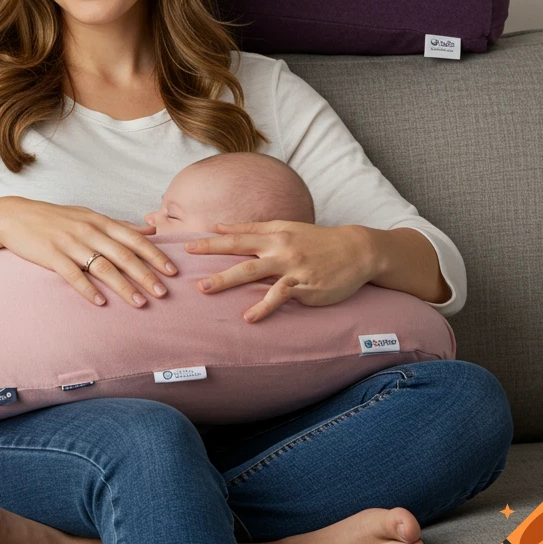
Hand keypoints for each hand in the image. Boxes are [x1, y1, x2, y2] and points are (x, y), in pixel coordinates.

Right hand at [0, 196, 178, 307]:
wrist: (13, 216)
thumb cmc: (53, 218)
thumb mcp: (87, 214)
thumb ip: (118, 224)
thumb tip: (149, 229)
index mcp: (98, 220)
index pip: (133, 238)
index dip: (154, 254)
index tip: (171, 271)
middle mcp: (87, 230)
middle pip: (123, 254)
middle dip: (145, 274)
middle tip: (163, 293)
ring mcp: (69, 243)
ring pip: (103, 266)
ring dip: (123, 286)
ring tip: (139, 302)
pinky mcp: (52, 255)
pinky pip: (73, 275)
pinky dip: (88, 289)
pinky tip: (100, 302)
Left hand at [187, 221, 375, 322]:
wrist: (357, 250)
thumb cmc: (317, 240)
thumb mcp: (285, 227)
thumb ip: (252, 227)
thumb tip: (220, 226)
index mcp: (273, 234)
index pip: (236, 235)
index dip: (211, 240)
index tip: (186, 245)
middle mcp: (279, 247)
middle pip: (239, 250)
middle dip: (211, 255)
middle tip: (186, 262)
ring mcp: (291, 266)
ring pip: (253, 271)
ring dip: (227, 280)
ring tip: (205, 289)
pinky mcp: (304, 285)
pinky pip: (280, 295)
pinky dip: (263, 306)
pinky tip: (248, 316)